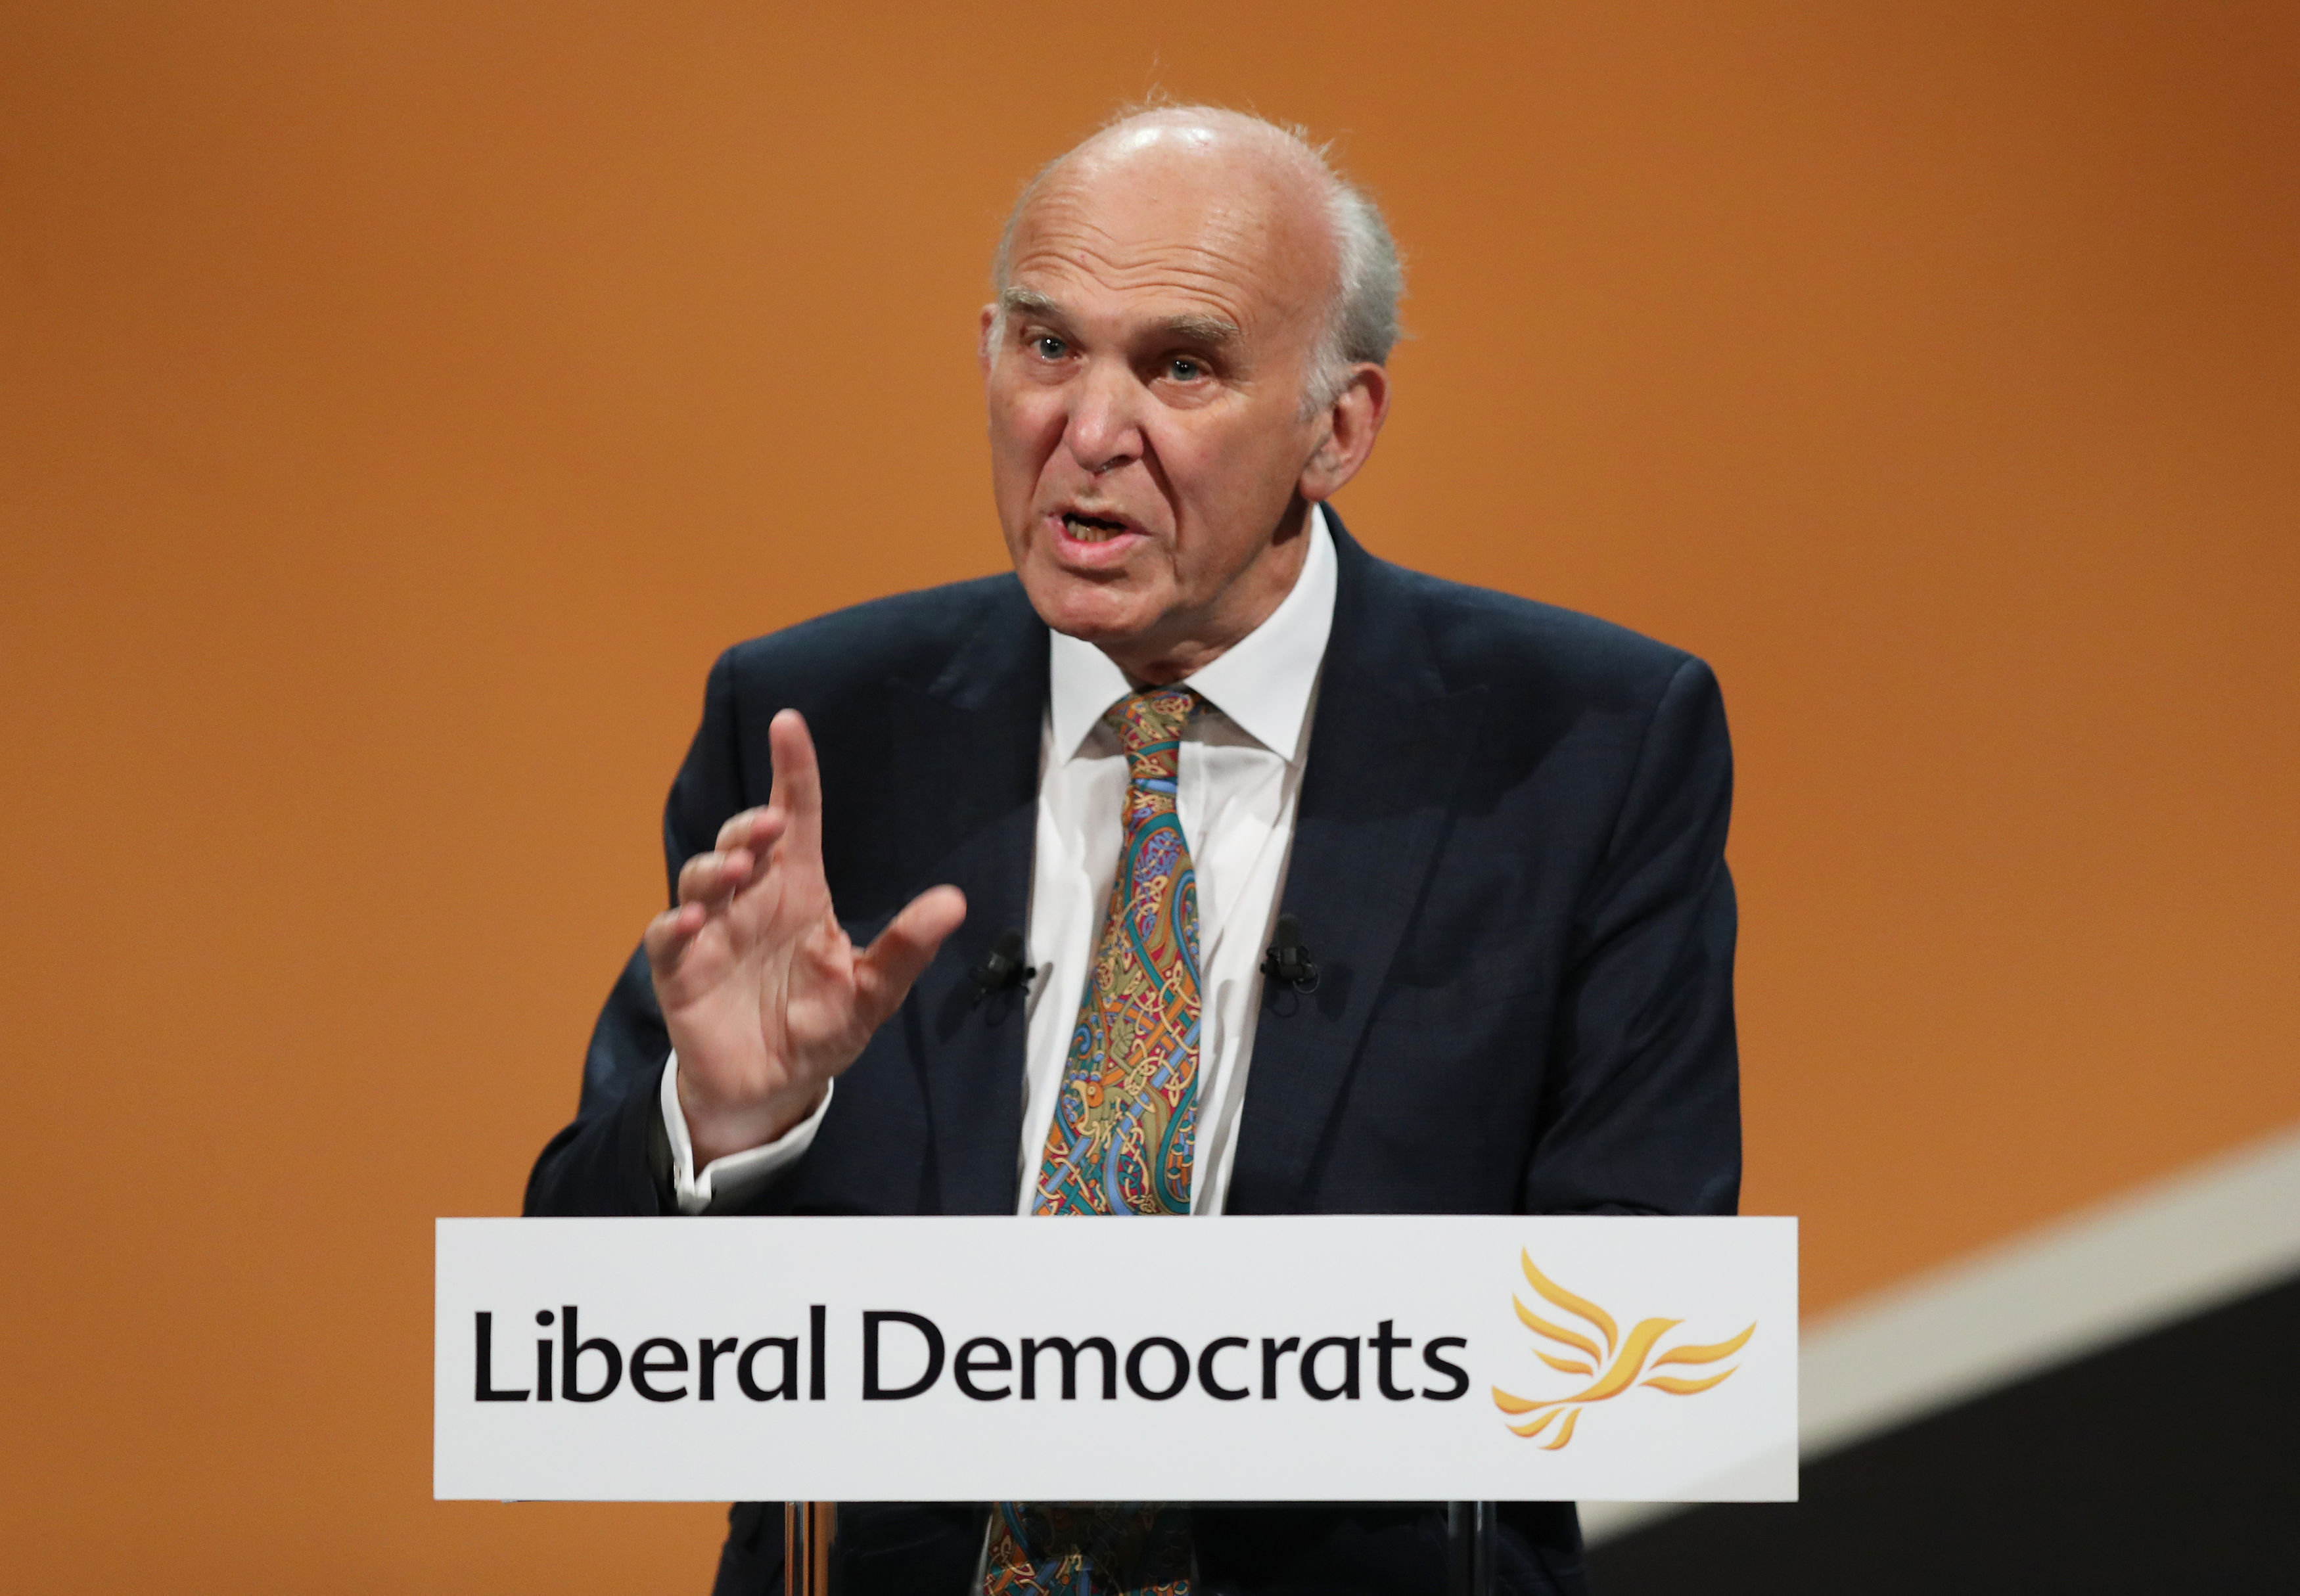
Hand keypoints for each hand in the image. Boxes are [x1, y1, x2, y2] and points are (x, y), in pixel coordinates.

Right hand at [644, 709, 965, 1164]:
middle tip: (766, 828)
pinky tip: (697, 921)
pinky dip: (677, 922)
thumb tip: (954, 902)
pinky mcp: (681, 970)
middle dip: (747, 824)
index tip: (789, 723)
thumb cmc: (820, 1028)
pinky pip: (668, 936)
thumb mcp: (872, 992)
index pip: (795, 819)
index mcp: (798, 893)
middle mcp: (752, 901)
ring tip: (736, 870)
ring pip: (702, 877)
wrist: (771, 1087)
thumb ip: (906, 948)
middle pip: (742, 840)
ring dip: (715, 866)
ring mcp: (713, 932)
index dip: (792, 771)